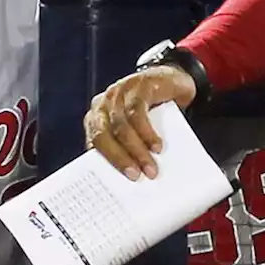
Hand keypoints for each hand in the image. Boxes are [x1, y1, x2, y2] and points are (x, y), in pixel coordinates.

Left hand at [83, 65, 196, 180]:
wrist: (171, 79)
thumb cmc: (152, 111)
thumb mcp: (135, 129)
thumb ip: (127, 146)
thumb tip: (133, 178)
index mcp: (97, 118)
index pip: (93, 143)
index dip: (102, 164)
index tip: (111, 185)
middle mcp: (103, 105)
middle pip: (103, 135)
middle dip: (119, 159)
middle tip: (135, 177)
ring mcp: (119, 93)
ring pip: (121, 126)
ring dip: (136, 150)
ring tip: (150, 168)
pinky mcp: (137, 86)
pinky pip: (137, 113)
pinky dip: (147, 133)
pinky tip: (156, 146)